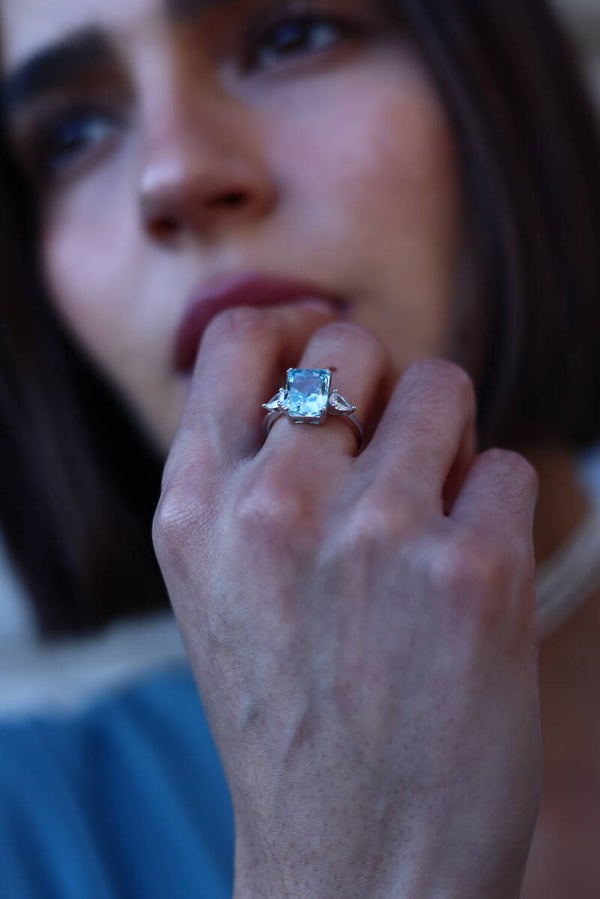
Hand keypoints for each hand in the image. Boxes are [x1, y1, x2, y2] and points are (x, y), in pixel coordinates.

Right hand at [153, 305, 541, 898]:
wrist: (356, 860)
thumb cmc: (292, 715)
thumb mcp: (221, 586)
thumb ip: (248, 474)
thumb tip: (323, 360)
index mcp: (197, 510)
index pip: (239, 342)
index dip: (293, 327)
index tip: (328, 348)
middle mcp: (273, 508)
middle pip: (354, 348)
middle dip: (383, 391)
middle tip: (391, 465)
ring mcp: (372, 536)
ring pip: (442, 388)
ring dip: (449, 443)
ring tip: (431, 523)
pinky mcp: (470, 572)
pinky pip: (506, 467)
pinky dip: (497, 512)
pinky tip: (467, 583)